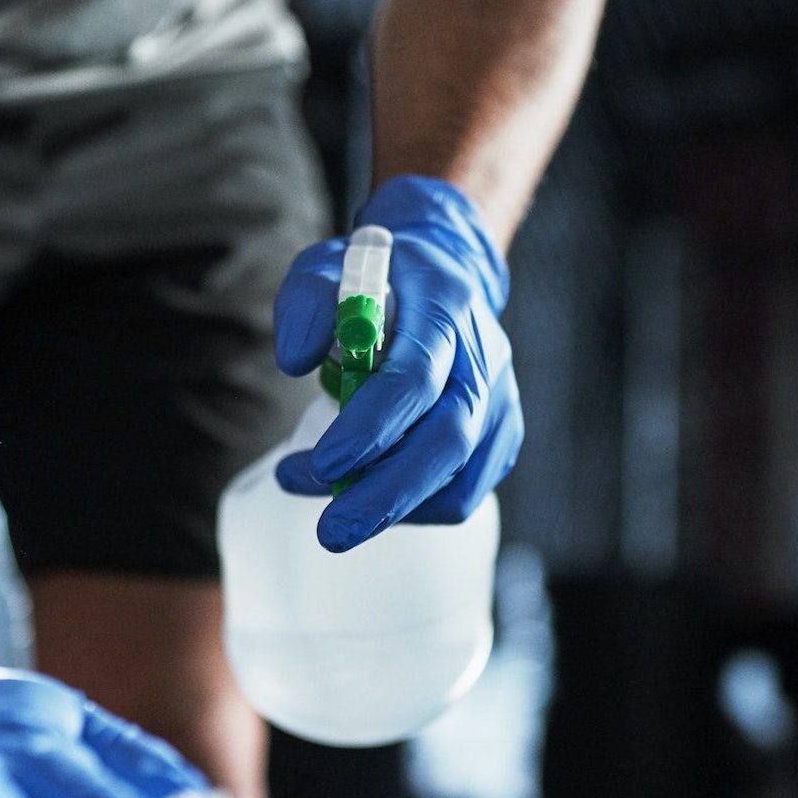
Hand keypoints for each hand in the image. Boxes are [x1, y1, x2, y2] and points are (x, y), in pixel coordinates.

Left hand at [273, 175, 522, 551]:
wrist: (440, 278)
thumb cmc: (375, 280)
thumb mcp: (328, 266)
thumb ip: (307, 302)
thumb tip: (295, 360)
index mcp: (446, 306)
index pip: (418, 377)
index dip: (373, 428)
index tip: (322, 463)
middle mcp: (485, 356)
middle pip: (449, 440)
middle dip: (386, 495)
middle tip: (329, 531)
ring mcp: (500, 400)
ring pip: (460, 478)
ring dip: (394, 509)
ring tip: (333, 514)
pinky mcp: (502, 435)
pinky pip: (466, 492)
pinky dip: (417, 510)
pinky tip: (372, 501)